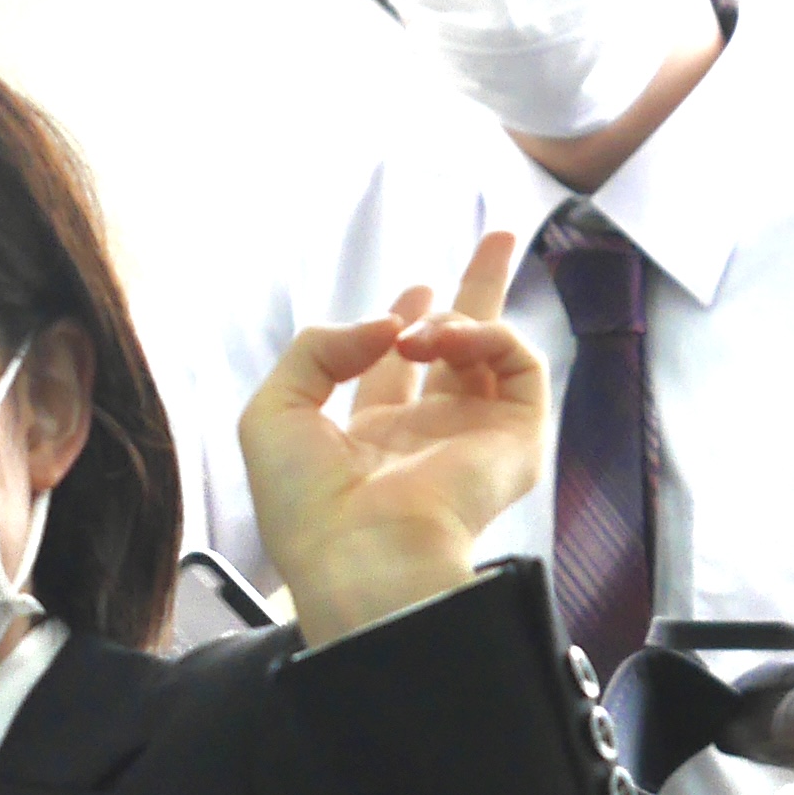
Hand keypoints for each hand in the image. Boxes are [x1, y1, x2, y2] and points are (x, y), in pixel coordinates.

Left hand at [237, 228, 544, 648]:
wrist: (359, 555)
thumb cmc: (306, 504)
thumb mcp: (273, 411)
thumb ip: (317, 348)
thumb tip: (386, 325)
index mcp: (372, 439)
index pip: (398, 367)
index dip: (404, 320)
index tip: (410, 290)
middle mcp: (429, 436)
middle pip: (462, 348)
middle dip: (477, 290)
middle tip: (497, 238)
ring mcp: (476, 438)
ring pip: (493, 351)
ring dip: (460, 318)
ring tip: (424, 330)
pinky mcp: (515, 441)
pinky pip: (520, 365)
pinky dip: (487, 335)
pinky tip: (446, 339)